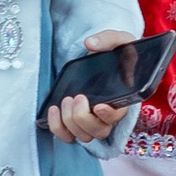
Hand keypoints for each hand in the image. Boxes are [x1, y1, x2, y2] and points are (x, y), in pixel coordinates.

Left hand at [47, 29, 140, 147]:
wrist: (106, 58)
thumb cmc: (118, 53)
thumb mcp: (120, 41)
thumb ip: (109, 39)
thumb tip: (91, 43)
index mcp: (122, 100)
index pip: (118, 117)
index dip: (108, 115)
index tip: (99, 106)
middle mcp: (107, 115)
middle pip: (98, 131)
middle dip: (83, 118)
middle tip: (76, 97)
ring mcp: (91, 120)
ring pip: (83, 136)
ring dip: (69, 122)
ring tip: (65, 100)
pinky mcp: (75, 121)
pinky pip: (67, 136)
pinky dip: (57, 128)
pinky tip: (53, 110)